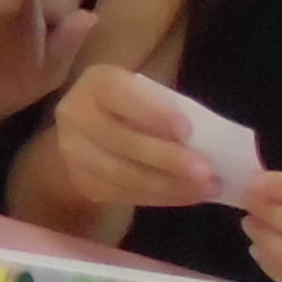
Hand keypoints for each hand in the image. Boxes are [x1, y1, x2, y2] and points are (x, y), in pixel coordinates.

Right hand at [48, 63, 218, 213]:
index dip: (152, 112)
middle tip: (208, 171)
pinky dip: (161, 197)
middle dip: (168, 158)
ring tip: (206, 188)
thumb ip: (167, 107)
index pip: (119, 95)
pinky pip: (123, 194)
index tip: (188, 130)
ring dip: (169, 184)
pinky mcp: (82, 182)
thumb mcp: (147, 93)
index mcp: (96, 83)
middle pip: (121, 141)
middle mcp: (75, 115)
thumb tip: (206, 141)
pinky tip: (188, 196)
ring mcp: (73, 153)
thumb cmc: (135, 105)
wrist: (91, 131)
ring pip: (122, 174)